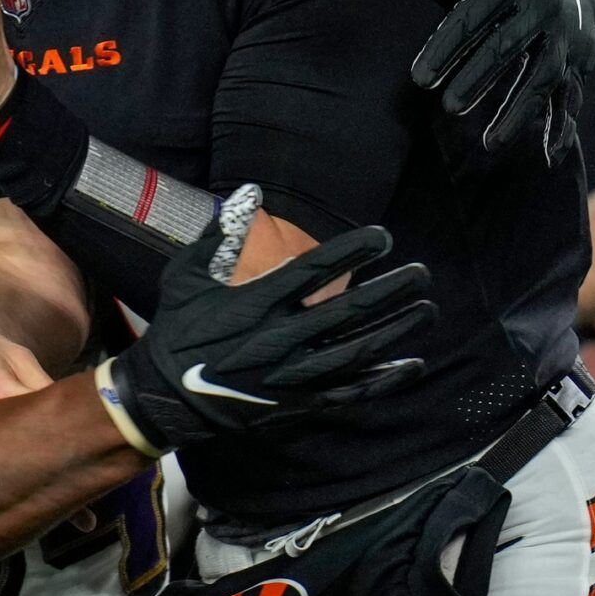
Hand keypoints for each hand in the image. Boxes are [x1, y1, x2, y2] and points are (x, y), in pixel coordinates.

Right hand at [108, 185, 432, 448]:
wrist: (167, 397)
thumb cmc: (178, 330)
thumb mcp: (186, 276)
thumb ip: (220, 234)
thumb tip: (248, 191)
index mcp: (254, 304)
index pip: (313, 272)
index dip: (351, 253)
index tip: (382, 237)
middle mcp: (278, 340)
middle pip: (347, 314)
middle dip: (390, 292)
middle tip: (421, 273)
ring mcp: (291, 377)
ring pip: (357, 353)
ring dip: (396, 331)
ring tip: (426, 310)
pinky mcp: (297, 404)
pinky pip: (349, 392)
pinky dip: (383, 380)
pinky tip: (412, 365)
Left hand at [412, 0, 594, 160]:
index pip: (472, 17)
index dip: (444, 48)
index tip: (420, 78)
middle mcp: (546, 5)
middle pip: (505, 48)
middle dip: (476, 80)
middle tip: (449, 107)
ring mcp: (569, 35)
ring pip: (541, 78)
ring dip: (516, 112)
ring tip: (489, 142)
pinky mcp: (581, 58)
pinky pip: (570, 95)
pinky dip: (560, 125)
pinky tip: (547, 154)